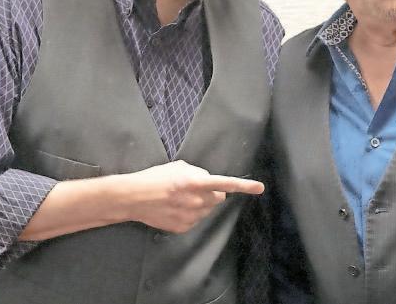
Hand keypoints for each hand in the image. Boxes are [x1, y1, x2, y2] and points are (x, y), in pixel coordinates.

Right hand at [124, 160, 263, 232]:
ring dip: (201, 203)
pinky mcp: (183, 227)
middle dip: (213, 193)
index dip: (244, 186)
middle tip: (196, 188)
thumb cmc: (156, 177)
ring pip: (207, 209)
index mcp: (195, 181)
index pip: (225, 183)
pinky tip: (175, 208)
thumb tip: (208, 179)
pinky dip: (191, 214)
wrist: (134, 197)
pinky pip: (196, 219)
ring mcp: (190, 216)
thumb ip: (198, 172)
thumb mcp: (179, 167)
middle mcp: (196, 200)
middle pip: (218, 198)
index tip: (260, 188)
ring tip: (181, 198)